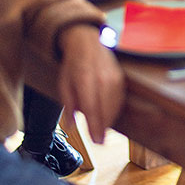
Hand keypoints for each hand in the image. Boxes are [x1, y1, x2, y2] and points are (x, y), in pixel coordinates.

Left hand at [56, 24, 124, 143]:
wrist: (88, 43)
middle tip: (99, 142)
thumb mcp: (64, 84)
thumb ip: (68, 105)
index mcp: (85, 80)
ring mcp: (113, 78)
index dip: (94, 127)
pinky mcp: (120, 78)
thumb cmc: (73, 65)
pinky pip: (119, 100)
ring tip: (102, 131)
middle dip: (103, 128)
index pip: (91, 109)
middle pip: (105, 110)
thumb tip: (72, 125)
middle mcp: (102, 79)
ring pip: (114, 106)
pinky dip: (114, 111)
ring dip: (109, 120)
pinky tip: (109, 117)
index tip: (96, 141)